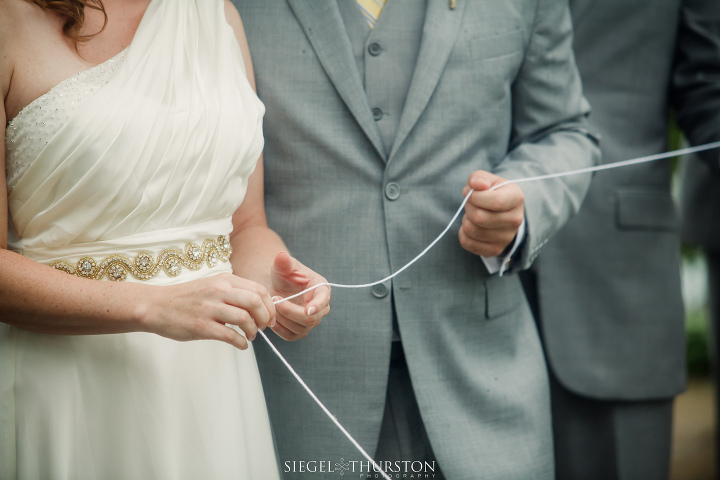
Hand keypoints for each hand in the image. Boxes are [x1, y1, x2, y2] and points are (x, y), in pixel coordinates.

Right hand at [139, 273, 274, 349]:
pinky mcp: (201, 326)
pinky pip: (230, 336)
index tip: (270, 316)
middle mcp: (218, 291)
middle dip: (265, 318)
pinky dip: (241, 343)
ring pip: (244, 319)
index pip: (258, 290)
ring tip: (251, 336)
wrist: (156, 305)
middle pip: (255, 303)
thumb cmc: (186, 298)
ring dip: (253, 331)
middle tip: (263, 327)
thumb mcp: (212, 285)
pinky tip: (242, 345)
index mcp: (224, 280)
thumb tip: (259, 305)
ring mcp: (209, 308)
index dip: (270, 305)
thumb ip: (233, 291)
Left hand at [270, 251, 330, 340]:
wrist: (276, 287)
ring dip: (283, 319)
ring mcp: (311, 321)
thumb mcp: (282, 266)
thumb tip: (282, 255)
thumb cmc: (283, 275)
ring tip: (272, 305)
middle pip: (310, 319)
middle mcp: (320, 307)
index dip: (317, 306)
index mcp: (321, 289)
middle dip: (290, 311)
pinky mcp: (299, 331)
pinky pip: (290, 336)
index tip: (308, 310)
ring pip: (300, 329)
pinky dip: (279, 329)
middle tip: (275, 300)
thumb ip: (283, 262)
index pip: (323, 299)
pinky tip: (271, 318)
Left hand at [459, 170, 523, 256]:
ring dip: (466, 219)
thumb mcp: (486, 180)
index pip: (495, 202)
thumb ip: (478, 177)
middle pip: (479, 217)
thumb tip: (476, 185)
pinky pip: (467, 243)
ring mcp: (507, 237)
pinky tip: (472, 226)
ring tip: (474, 214)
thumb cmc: (492, 192)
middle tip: (471, 203)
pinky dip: (463, 233)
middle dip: (468, 207)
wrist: (502, 211)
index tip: (470, 193)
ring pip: (471, 230)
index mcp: (516, 198)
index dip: (475, 197)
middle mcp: (515, 220)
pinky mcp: (495, 249)